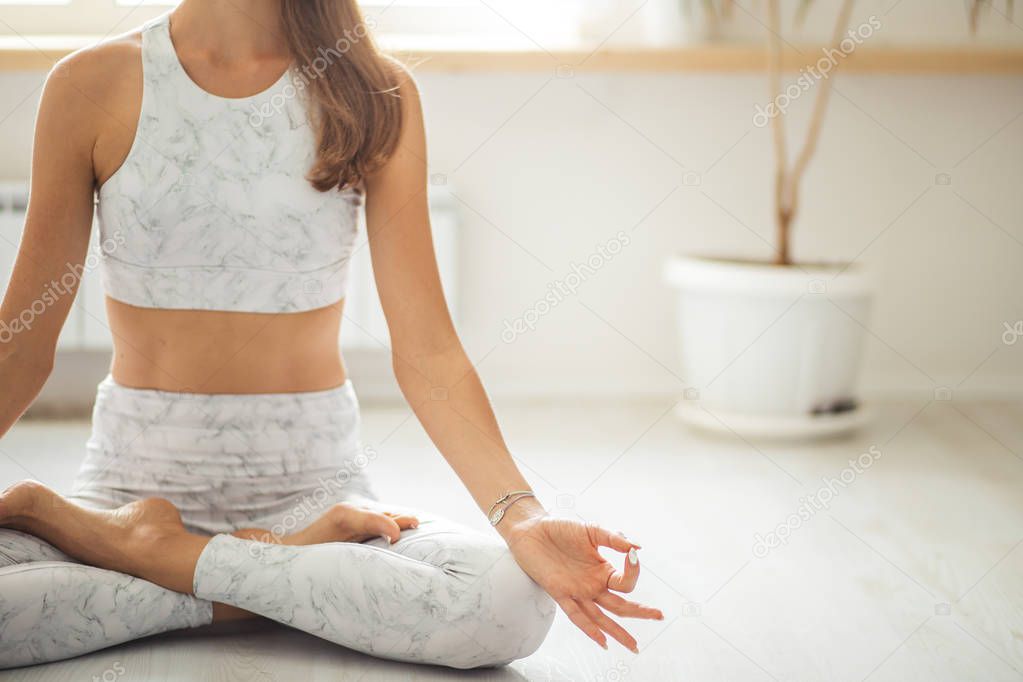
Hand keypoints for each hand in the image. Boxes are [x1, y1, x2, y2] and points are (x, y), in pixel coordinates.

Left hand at [504, 514, 663, 651]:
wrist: (532, 529)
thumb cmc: (560, 528)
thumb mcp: (591, 530)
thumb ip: (613, 539)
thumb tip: (637, 547)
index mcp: (602, 570)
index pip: (625, 582)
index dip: (633, 571)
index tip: (632, 555)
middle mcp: (592, 585)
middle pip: (620, 605)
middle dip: (640, 612)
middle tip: (659, 616)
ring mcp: (577, 591)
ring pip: (602, 617)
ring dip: (618, 631)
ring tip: (634, 645)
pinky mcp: (559, 593)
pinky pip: (576, 616)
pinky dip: (590, 629)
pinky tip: (603, 641)